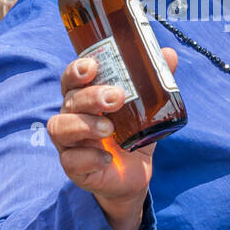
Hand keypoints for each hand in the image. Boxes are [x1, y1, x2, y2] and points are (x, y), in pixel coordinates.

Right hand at [47, 49, 178, 229]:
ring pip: (60, 128)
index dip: (76, 70)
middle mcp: (71, 117)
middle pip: (69, 101)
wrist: (133, 175)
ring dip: (84, 125)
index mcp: (84, 98)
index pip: (72, 79)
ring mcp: (69, 144)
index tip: (91, 66)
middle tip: (117, 97)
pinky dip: (89, 158)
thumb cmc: (132, 135)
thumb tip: (169, 54)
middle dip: (90, 96)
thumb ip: (154, 82)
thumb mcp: (146, 109)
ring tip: (108, 127)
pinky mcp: (74, 168)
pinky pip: (70, 161)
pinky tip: (107, 158)